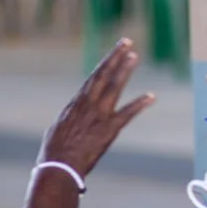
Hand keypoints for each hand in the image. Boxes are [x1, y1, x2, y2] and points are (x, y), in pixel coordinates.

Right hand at [39, 39, 153, 176]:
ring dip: (125, 71)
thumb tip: (75, 112)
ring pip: (114, 87)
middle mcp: (89, 104)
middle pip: (104, 75)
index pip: (94, 77)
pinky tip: (151, 96)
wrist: (59, 165)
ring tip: (134, 56)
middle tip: (127, 42)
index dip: (107, 62)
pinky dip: (139, 104)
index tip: (116, 51)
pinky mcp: (109, 129)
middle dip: (116, 57)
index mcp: (77, 102)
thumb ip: (72, 116)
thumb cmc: (55, 150)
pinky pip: (127, 114)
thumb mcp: (60, 126)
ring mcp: (99, 115)